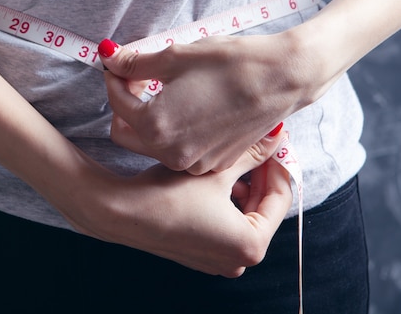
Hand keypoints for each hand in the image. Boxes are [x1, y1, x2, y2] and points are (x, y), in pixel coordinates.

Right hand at [64, 132, 292, 276]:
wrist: (120, 211)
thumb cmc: (167, 193)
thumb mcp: (216, 168)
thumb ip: (252, 153)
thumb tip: (275, 138)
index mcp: (250, 245)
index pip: (279, 198)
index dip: (276, 165)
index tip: (273, 143)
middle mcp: (237, 261)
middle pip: (262, 209)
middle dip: (258, 176)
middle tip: (255, 146)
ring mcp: (217, 262)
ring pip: (243, 216)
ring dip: (241, 187)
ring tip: (231, 158)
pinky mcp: (199, 255)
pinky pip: (224, 225)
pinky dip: (224, 203)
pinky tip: (213, 179)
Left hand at [99, 33, 321, 173]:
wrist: (281, 79)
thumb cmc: (231, 64)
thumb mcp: (175, 56)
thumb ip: (135, 62)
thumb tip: (109, 57)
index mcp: (156, 126)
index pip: (117, 102)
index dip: (114, 78)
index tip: (119, 63)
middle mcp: (171, 153)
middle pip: (125, 132)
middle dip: (125, 104)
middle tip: (138, 79)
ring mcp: (194, 162)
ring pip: (151, 145)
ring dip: (149, 120)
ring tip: (166, 91)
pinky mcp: (213, 162)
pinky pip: (179, 151)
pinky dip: (174, 132)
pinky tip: (190, 108)